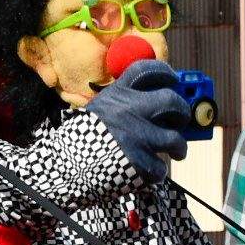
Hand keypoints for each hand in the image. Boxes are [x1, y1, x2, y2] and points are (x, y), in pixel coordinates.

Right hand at [87, 60, 193, 177]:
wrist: (62, 168)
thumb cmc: (80, 141)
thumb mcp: (98, 111)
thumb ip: (123, 104)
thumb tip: (161, 106)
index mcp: (116, 95)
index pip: (145, 71)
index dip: (164, 73)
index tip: (174, 80)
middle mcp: (128, 111)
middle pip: (171, 100)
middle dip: (182, 111)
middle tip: (180, 120)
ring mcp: (135, 137)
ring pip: (175, 139)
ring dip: (179, 147)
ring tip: (176, 152)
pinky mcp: (137, 163)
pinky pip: (160, 168)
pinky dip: (156, 173)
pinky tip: (148, 173)